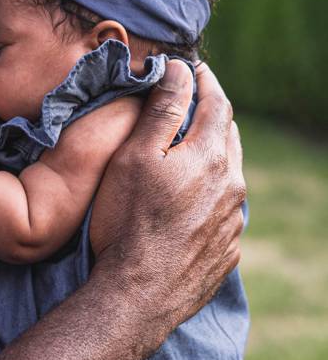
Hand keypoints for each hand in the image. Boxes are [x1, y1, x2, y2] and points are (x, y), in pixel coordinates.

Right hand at [89, 61, 244, 330]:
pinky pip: (224, 208)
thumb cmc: (127, 219)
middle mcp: (232, 185)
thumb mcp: (134, 155)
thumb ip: (160, 110)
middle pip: (228, 137)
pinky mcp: (227, 248)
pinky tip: (189, 197)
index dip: (203, 80)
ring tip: (190, 146)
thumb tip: (178, 70)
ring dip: (213, 152)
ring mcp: (233, 220)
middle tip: (192, 100)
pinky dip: (210, 190)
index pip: (216, 104)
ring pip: (229, 173)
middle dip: (211, 113)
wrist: (140, 293)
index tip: (191, 66)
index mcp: (210, 156)